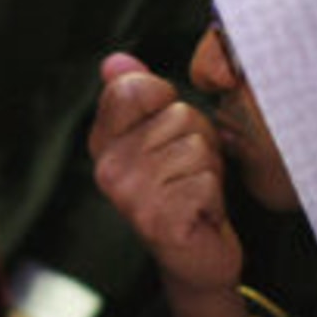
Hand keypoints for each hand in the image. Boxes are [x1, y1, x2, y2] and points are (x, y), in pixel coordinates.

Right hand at [90, 54, 239, 297]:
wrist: (196, 255)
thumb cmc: (183, 188)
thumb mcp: (162, 134)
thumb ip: (138, 96)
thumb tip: (114, 61)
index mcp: (103, 142)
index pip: (134, 88)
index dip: (167, 102)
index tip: (168, 135)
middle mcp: (108, 168)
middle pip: (179, 116)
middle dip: (198, 141)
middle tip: (187, 173)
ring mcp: (129, 196)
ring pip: (196, 147)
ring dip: (208, 169)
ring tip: (193, 191)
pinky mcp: (157, 220)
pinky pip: (205, 180)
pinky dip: (213, 196)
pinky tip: (199, 213)